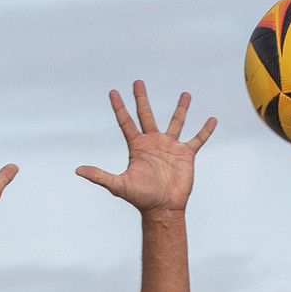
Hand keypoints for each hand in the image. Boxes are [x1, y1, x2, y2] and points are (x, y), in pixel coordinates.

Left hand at [77, 83, 215, 214]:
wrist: (163, 209)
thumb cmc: (141, 198)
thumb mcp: (119, 185)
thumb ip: (100, 176)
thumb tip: (78, 170)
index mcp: (137, 146)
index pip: (126, 122)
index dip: (119, 107)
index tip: (113, 91)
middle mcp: (153, 143)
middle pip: (146, 115)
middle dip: (141, 98)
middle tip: (137, 82)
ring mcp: (171, 147)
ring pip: (176, 122)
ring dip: (181, 108)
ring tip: (186, 94)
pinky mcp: (186, 155)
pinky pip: (197, 139)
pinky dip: (205, 130)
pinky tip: (212, 119)